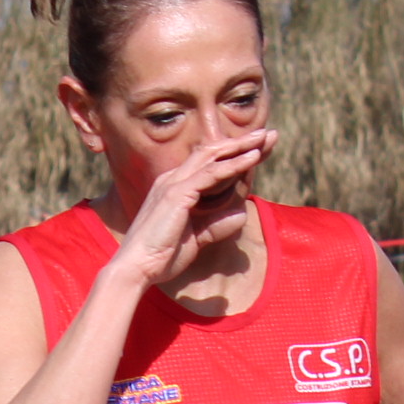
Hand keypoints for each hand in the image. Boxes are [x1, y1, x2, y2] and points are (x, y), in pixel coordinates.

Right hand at [111, 128, 271, 290]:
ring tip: (265, 138)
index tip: (260, 151)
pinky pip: (212, 173)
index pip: (209, 165)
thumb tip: (239, 217)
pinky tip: (253, 157)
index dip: (234, 156)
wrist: (136, 269)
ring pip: (213, 156)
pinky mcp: (178, 194)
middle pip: (212, 152)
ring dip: (241, 146)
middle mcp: (172, 179)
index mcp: (174, 188)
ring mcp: (173, 184)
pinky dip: (234, 164)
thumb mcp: (196, 239)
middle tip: (267, 134)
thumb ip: (215, 225)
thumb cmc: (160, 258)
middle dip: (241, 142)